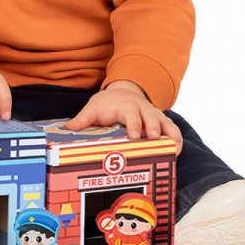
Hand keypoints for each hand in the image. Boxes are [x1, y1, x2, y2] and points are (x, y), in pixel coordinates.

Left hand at [65, 81, 182, 153]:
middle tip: (154, 138)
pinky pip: (173, 130)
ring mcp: (154, 116)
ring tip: (173, 149)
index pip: (131, 114)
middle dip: (154, 127)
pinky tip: (175, 152)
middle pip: (151, 117)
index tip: (135, 135)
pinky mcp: (161, 122)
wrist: (123, 91)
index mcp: (126, 106)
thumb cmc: (108, 103)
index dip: (134, 124)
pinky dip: (176, 140)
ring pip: (167, 123)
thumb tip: (69, 128)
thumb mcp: (93, 107)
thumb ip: (83, 119)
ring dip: (171, 135)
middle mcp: (143, 110)